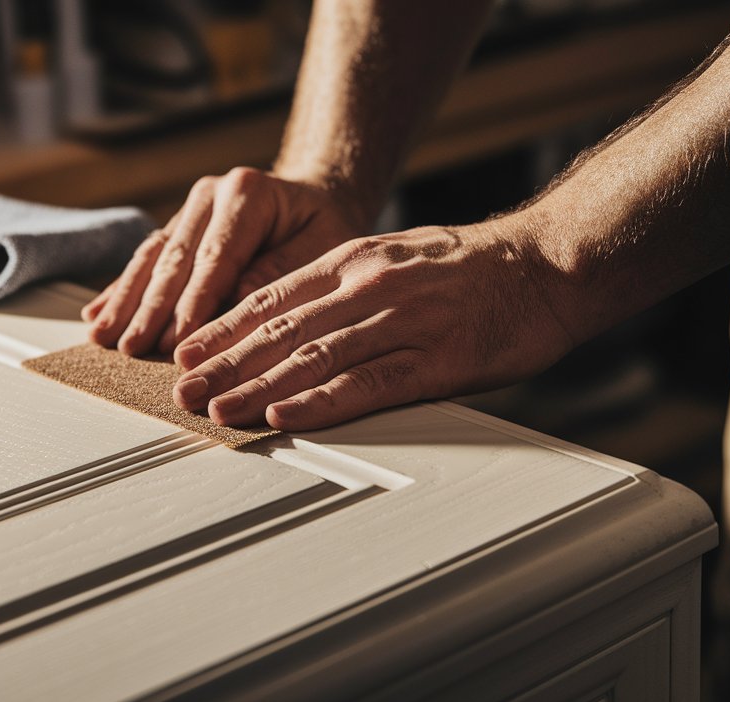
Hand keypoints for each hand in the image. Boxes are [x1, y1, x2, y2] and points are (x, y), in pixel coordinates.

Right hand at [81, 167, 365, 355]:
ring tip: (103, 337)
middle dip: (149, 308)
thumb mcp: (324, 246)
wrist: (317, 197)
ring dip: (125, 302)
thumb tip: (236, 302)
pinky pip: (145, 261)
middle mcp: (210, 194)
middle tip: (131, 348)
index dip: (192, 303)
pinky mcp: (176, 228)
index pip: (215, 257)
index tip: (175, 343)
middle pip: (174, 259)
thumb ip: (281, 271)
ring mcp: (188, 209)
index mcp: (247, 192)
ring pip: (151, 259)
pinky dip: (121, 291)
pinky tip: (96, 315)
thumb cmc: (325, 227)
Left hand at [170, 221, 577, 430]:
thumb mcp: (393, 257)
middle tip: (182, 391)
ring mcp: (400, 322)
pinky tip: (285, 416)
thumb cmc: (470, 269)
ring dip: (258, 387)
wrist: (546, 265)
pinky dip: (320, 402)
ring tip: (218, 410)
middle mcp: (367, 287)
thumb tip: (286, 318)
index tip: (185, 353)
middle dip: (224, 363)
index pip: (270, 298)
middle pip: (279, 330)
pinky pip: (366, 384)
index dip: (222, 328)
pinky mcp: (434, 360)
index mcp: (352, 262)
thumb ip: (340, 286)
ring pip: (313, 358)